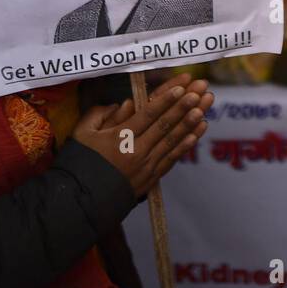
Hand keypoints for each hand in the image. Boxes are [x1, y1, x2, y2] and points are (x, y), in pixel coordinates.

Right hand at [72, 72, 214, 196]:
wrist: (83, 200)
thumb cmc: (81, 162)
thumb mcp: (82, 133)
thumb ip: (100, 114)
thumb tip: (125, 104)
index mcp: (119, 137)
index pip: (147, 114)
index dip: (165, 100)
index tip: (181, 87)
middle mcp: (136, 150)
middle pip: (165, 124)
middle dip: (184, 105)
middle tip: (200, 90)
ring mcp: (146, 165)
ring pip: (172, 139)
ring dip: (190, 122)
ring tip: (205, 106)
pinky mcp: (152, 177)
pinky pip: (173, 157)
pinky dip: (186, 144)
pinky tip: (198, 131)